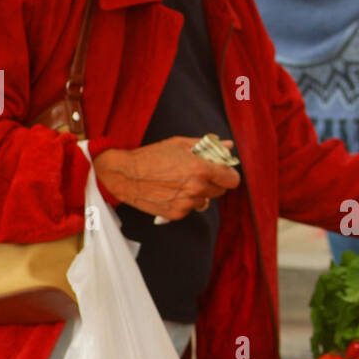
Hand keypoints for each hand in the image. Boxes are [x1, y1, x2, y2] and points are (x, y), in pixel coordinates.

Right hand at [93, 137, 239, 219]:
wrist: (126, 175)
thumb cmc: (152, 156)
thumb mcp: (180, 144)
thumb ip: (207, 146)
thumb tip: (228, 145)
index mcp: (201, 169)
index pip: (232, 179)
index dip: (228, 175)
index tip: (222, 172)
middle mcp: (196, 188)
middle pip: (220, 191)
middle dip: (213, 182)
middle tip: (197, 174)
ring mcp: (187, 203)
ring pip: (205, 201)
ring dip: (198, 193)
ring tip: (180, 182)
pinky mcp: (177, 214)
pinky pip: (190, 209)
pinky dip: (185, 202)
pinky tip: (171, 192)